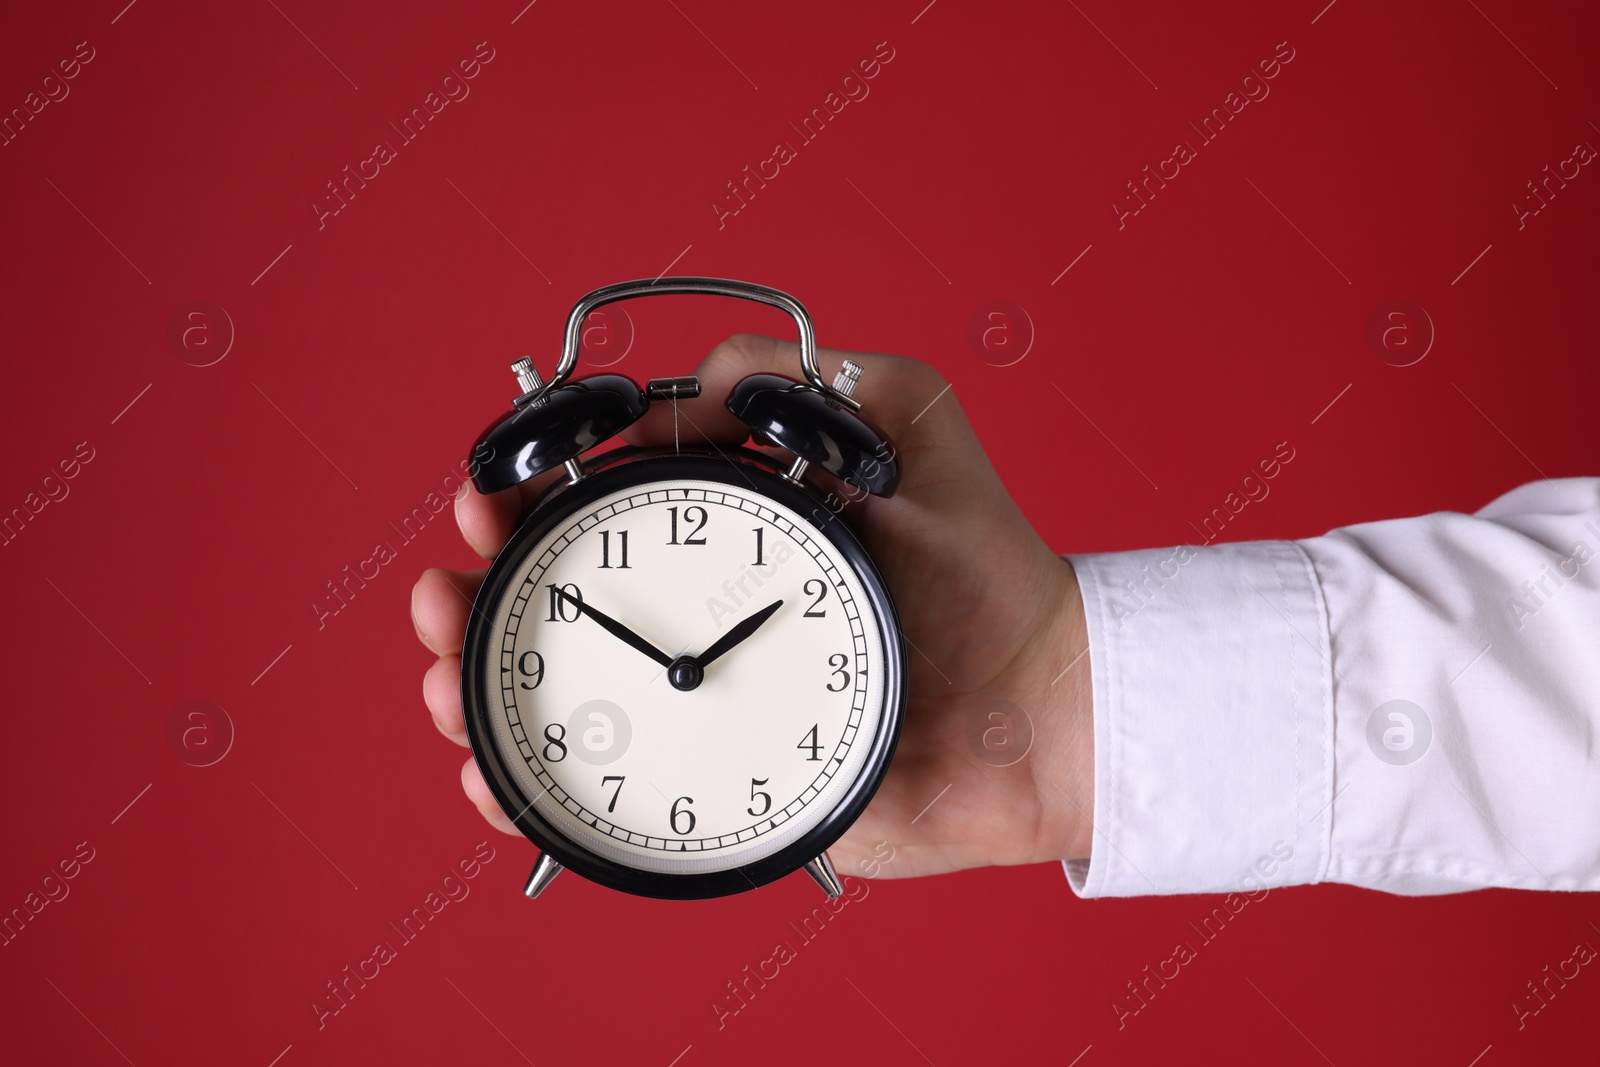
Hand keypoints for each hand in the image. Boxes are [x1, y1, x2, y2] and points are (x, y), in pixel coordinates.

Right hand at [412, 335, 1093, 878]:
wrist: (1036, 712)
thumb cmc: (984, 574)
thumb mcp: (914, 432)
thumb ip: (823, 378)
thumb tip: (703, 381)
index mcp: (731, 537)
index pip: (599, 511)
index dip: (527, 501)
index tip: (490, 500)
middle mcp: (700, 619)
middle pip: (553, 606)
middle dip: (478, 596)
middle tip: (448, 596)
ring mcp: (701, 708)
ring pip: (557, 698)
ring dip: (477, 687)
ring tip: (447, 681)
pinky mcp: (715, 790)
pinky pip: (601, 793)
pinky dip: (527, 794)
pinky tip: (491, 778)